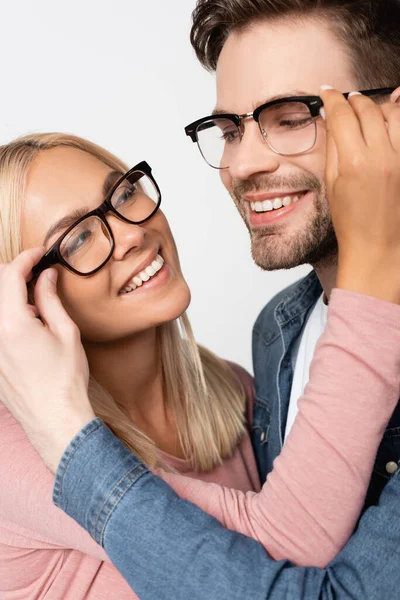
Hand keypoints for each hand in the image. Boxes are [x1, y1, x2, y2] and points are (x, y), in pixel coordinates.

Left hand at [0, 247, 94, 471]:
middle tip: (38, 275)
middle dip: (15, 274)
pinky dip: (8, 317)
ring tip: (37, 308)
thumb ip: (51, 299)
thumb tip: (46, 276)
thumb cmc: (65, 380)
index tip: (40, 254)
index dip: (26, 258)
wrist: (54, 419)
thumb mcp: (66, 333)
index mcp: (12, 323)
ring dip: (12, 298)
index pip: (10, 275)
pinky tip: (28, 328)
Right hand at [320, 86, 399, 303]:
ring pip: (394, 114)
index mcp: (354, 163)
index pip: (342, 115)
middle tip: (345, 100)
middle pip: (368, 109)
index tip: (327, 93)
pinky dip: (395, 124)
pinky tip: (387, 124)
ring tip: (368, 112)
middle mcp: (381, 157)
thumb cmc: (350, 221)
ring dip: (379, 107)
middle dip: (354, 100)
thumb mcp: (332, 183)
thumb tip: (332, 120)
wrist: (376, 246)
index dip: (333, 99)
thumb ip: (334, 147)